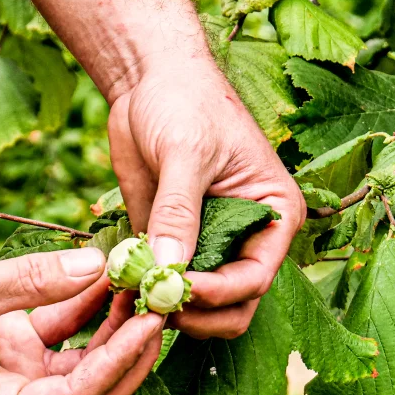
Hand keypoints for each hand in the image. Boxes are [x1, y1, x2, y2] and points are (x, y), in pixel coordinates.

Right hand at [0, 249, 162, 394]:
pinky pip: (68, 334)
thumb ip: (31, 281)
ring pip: (88, 361)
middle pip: (94, 390)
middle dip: (131, 349)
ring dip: (116, 324)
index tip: (151, 321)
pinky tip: (106, 276)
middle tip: (159, 304)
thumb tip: (97, 264)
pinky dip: (89, 307)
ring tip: (139, 284)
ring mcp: (19, 377)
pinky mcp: (21, 350)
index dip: (120, 361)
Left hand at [108, 57, 305, 338]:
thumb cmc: (185, 101)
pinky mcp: (176, 240)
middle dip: (198, 312)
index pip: (255, 277)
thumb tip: (168, 270)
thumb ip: (180, 211)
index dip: (219, 293)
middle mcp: (249, 236)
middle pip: (235, 304)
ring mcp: (211, 242)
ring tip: (135, 293)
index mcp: (274, 214)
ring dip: (171, 309)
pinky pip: (167, 281)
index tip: (176, 288)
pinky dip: (146, 292)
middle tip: (154, 304)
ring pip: (202, 303)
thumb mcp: (186, 152)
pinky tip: (121, 284)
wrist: (150, 81)